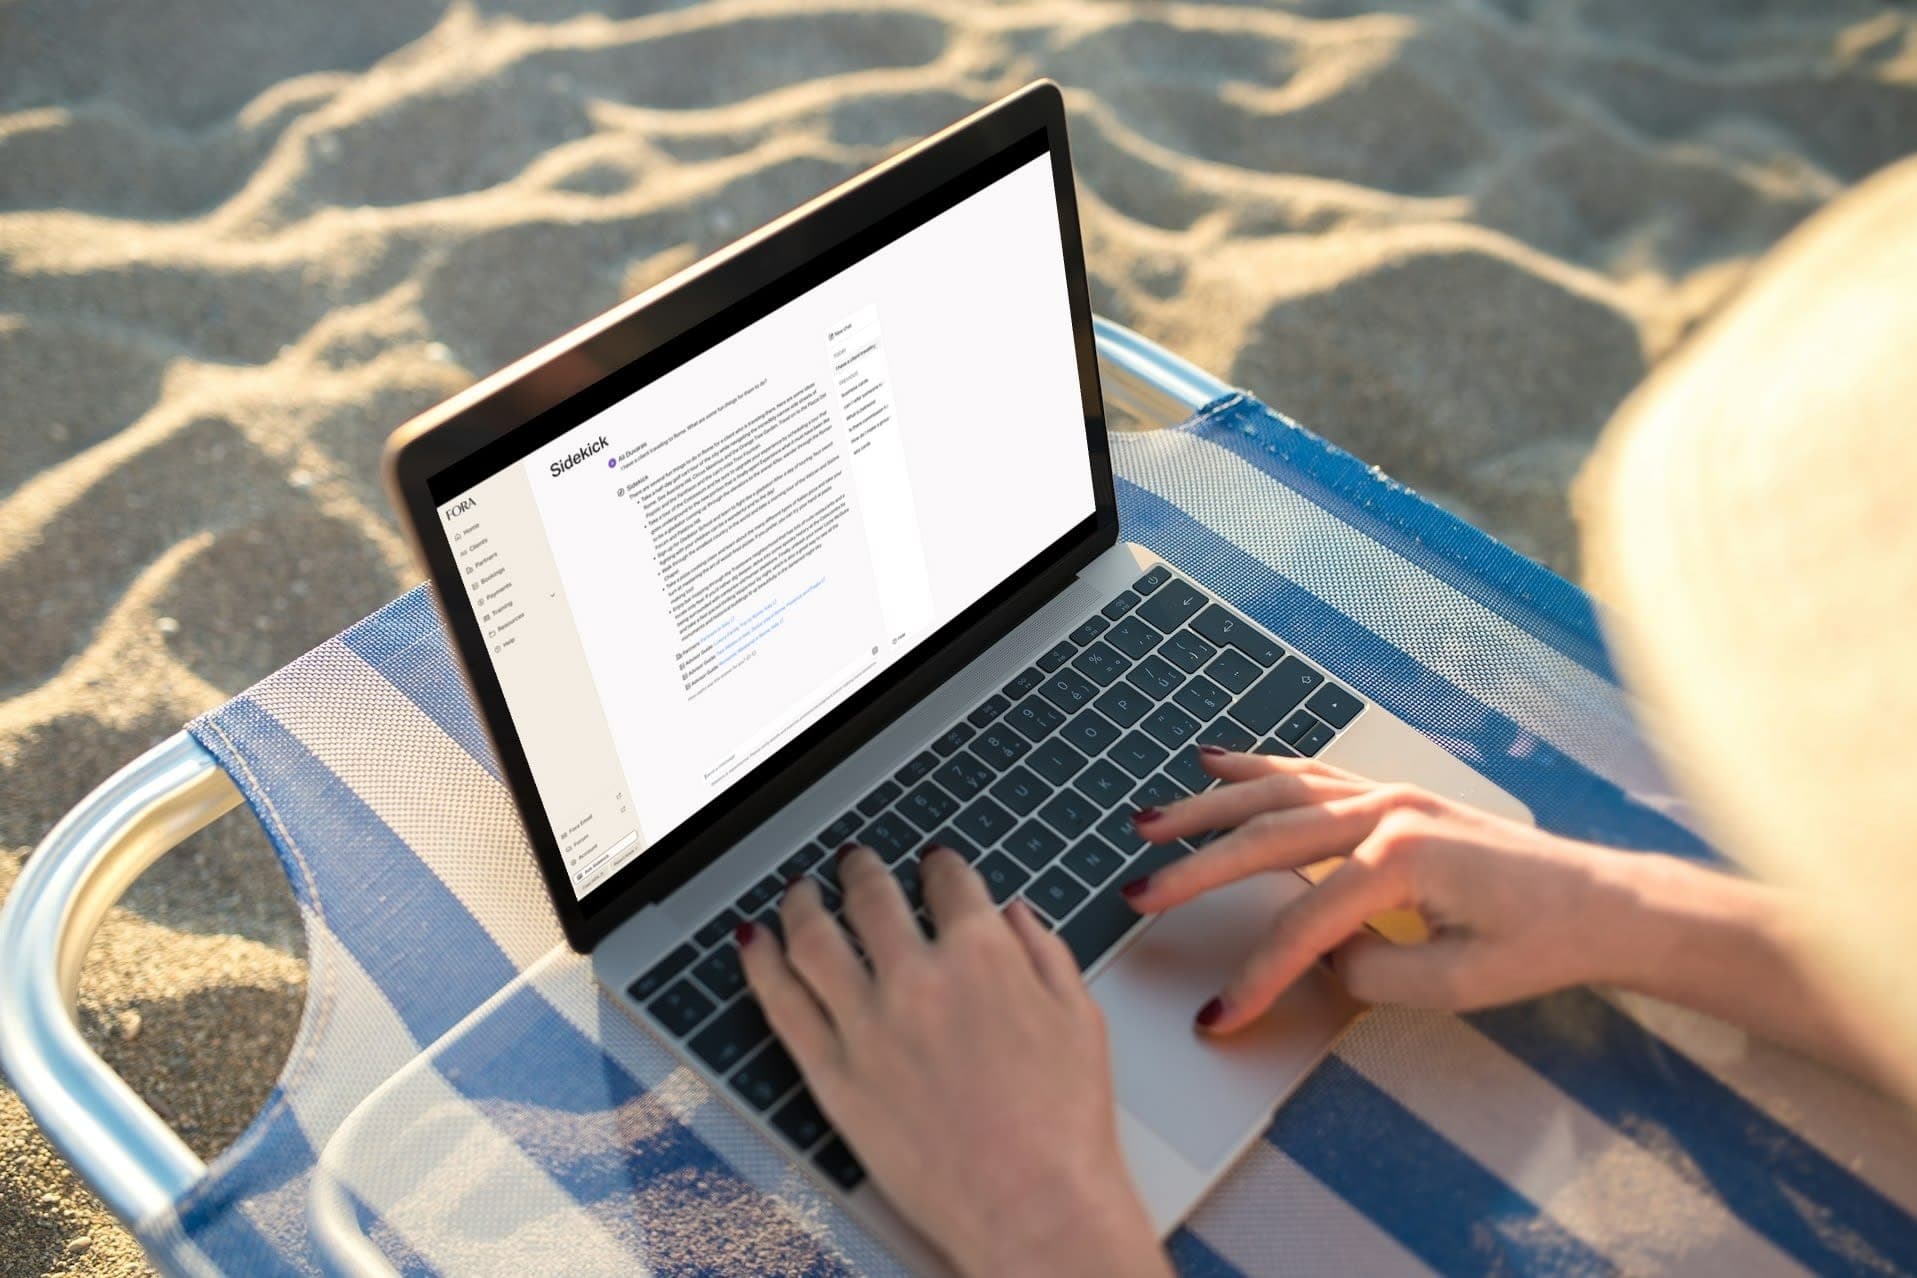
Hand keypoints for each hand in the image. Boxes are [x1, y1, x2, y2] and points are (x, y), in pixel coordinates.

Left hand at [739, 844, 1169, 1277]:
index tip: (933, 863)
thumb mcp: (1080, 1019)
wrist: (1035, 1208)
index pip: (948, 883)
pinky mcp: (832, 1075)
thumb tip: (1015, 914)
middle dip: (861, 869)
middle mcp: (917, 978)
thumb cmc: (1065, 1128)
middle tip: (854, 861)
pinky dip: (761, 964)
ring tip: (799, 891)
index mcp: (982, 955)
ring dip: (801, 902)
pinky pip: (782, 1004)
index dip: (939, 864)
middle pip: (871, 897)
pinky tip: (755, 944)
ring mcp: (867, 1025)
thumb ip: (1044, 952)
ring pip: (812, 939)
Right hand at [1122, 748, 1640, 1033]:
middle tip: (1139, 894)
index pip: (1304, 925)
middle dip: (1195, 869)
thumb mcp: (1456, 984)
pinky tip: (1215, 763)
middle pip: (1267, 838)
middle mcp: (1387, 813)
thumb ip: (1372, 971)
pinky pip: (1308, 774)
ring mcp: (1389, 795)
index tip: (1218, 1013)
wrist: (1604, 901)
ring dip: (1209, 807)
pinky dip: (1256, 768)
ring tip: (1151, 820)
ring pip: (1277, 793)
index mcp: (1401, 859)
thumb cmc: (1542, 942)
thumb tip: (1321, 955)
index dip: (1255, 974)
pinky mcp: (1393, 795)